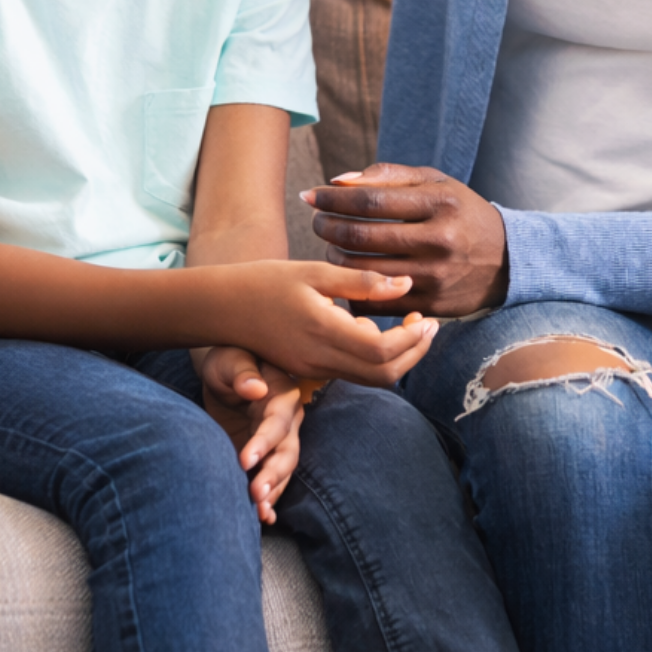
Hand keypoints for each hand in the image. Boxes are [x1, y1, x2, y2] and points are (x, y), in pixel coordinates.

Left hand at [200, 346, 302, 524]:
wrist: (226, 372)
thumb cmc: (229, 360)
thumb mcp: (230, 358)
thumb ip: (242, 371)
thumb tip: (255, 388)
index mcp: (282, 395)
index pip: (277, 422)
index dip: (264, 442)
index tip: (245, 460)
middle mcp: (287, 422)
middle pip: (287, 452)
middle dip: (273, 475)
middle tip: (256, 495)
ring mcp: (278, 442)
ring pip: (283, 470)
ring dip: (273, 492)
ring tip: (260, 513)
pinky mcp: (265, 457)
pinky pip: (273, 480)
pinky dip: (271, 500)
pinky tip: (264, 519)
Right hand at [229, 260, 438, 380]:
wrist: (221, 307)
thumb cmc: (267, 281)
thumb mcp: (315, 272)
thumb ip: (362, 282)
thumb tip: (406, 284)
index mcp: (322, 331)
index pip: (382, 351)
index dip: (413, 339)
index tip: (427, 316)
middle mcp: (319, 359)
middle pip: (383, 375)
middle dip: (415, 353)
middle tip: (430, 324)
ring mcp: (313, 370)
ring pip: (371, 379)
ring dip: (400, 358)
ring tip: (414, 326)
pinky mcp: (309, 370)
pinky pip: (353, 373)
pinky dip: (378, 359)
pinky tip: (381, 330)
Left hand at [302, 164, 508, 315]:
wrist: (507, 260)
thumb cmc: (460, 212)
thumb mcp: (435, 183)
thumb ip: (387, 176)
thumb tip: (337, 182)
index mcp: (440, 203)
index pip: (372, 200)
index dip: (335, 198)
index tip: (312, 196)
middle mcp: (440, 240)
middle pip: (363, 236)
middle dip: (328, 226)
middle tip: (317, 221)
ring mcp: (436, 276)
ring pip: (364, 271)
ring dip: (335, 257)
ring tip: (331, 245)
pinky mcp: (431, 306)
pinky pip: (377, 301)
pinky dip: (353, 288)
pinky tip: (347, 276)